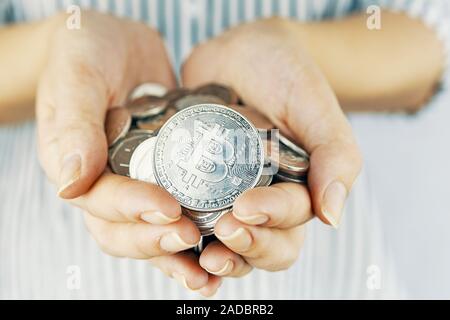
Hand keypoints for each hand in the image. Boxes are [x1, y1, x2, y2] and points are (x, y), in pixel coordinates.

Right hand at [36, 11, 220, 295]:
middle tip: (191, 237)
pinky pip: (182, 213)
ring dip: (181, 256)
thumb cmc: (89, 53)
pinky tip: (223, 247)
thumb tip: (71, 184)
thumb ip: (73, 124)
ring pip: (155, 234)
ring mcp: (141, 186)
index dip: (132, 208)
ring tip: (212, 269)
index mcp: (80, 170)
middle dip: (159, 240)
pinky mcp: (171, 179)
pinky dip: (201, 235)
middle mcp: (109, 187)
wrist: (119, 46)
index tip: (167, 207)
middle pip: (127, 233)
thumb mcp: (77, 75)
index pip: (101, 203)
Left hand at [182, 18, 361, 274]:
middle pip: (260, 247)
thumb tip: (333, 217)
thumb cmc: (284, 75)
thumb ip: (335, 155)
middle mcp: (262, 201)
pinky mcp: (192, 188)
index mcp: (297, 191)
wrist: (241, 54)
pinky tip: (164, 240)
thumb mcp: (314, 106)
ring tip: (191, 248)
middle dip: (244, 247)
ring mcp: (225, 198)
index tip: (246, 207)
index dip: (270, 221)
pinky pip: (186, 220)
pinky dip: (177, 239)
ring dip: (211, 256)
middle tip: (222, 231)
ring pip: (224, 245)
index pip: (290, 221)